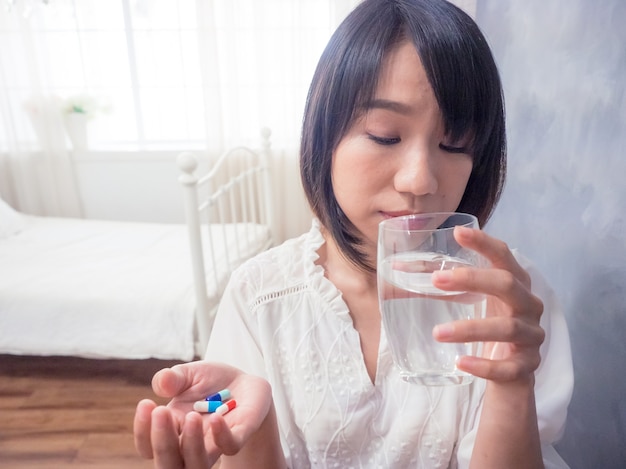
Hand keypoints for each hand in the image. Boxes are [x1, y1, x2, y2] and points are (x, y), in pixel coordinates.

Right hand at [134, 361, 271, 468]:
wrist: (243, 381)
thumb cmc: (209, 381)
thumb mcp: (187, 374)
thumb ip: (172, 378)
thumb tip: (161, 383)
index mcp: (172, 428)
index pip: (148, 445)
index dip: (143, 430)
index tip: (147, 403)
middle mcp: (189, 443)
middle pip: (168, 463)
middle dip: (162, 442)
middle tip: (161, 411)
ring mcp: (214, 443)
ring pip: (197, 465)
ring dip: (191, 445)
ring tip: (191, 416)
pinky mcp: (239, 435)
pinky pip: (229, 447)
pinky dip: (221, 436)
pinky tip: (216, 418)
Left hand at [432, 225, 544, 382]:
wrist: (511, 370)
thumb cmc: (487, 322)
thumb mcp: (469, 300)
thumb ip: (439, 284)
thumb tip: (394, 268)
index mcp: (515, 282)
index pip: (503, 255)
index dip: (484, 242)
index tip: (457, 232)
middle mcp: (528, 304)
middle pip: (507, 284)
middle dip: (472, 279)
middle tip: (436, 281)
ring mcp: (532, 335)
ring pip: (507, 328)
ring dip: (471, 328)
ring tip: (438, 333)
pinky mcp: (528, 365)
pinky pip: (508, 368)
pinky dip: (485, 366)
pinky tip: (461, 363)